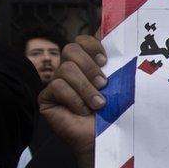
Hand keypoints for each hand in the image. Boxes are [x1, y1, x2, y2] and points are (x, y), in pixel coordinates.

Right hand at [39, 35, 106, 157]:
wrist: (108, 136)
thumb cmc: (118, 110)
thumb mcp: (122, 81)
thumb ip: (118, 60)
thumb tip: (114, 31)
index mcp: (89, 63)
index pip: (82, 40)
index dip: (92, 45)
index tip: (106, 60)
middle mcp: (71, 70)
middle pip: (71, 49)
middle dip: (90, 66)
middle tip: (104, 84)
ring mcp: (57, 83)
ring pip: (66, 68)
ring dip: (86, 88)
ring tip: (99, 104)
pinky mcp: (46, 97)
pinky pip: (57, 86)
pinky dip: (75, 99)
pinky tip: (83, 111)